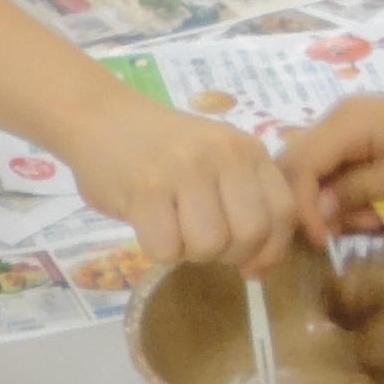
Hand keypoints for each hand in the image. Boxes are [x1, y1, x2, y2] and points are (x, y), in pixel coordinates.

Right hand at [66, 99, 296, 273]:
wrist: (100, 117)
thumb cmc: (161, 148)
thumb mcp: (216, 158)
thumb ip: (243, 198)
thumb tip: (259, 266)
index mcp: (247, 149)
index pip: (283, 212)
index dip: (271, 249)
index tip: (250, 265)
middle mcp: (223, 155)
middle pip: (250, 234)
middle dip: (227, 255)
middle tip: (202, 243)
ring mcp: (185, 170)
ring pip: (209, 245)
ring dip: (189, 253)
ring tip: (173, 231)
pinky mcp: (146, 190)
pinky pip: (166, 249)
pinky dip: (157, 250)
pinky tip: (148, 226)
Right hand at [278, 96, 383, 236]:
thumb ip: (351, 193)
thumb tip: (313, 214)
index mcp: (347, 119)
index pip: (300, 163)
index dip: (301, 205)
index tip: (319, 240)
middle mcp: (342, 118)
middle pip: (301, 165)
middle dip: (311, 205)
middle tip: (333, 238)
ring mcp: (355, 130)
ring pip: (318, 173)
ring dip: (331, 205)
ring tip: (364, 226)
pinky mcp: (368, 145)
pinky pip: (340, 173)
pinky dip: (347, 199)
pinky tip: (371, 216)